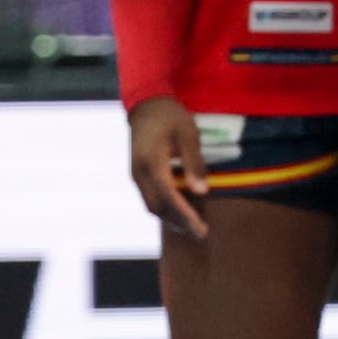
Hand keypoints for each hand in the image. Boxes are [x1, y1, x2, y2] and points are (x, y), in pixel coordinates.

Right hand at [129, 96, 212, 239]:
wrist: (146, 105)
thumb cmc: (171, 117)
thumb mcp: (188, 134)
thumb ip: (194, 162)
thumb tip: (202, 191)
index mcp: (152, 162)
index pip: (169, 197)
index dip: (185, 216)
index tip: (201, 228)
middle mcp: (139, 172)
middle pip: (157, 207)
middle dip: (179, 223)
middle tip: (201, 233)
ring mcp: (135, 174)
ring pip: (150, 206)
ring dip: (170, 219)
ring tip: (191, 228)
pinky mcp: (136, 174)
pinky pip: (149, 198)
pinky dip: (164, 209)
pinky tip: (179, 213)